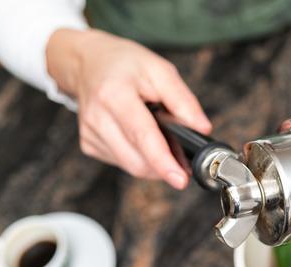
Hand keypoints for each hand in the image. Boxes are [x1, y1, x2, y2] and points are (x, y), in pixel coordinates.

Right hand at [46, 29, 210, 187]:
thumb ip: (183, 100)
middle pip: (137, 160)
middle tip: (182, 155)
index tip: (180, 180)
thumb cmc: (126, 65)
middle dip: (165, 165)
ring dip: (153, 162)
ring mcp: (90, 133)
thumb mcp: (160, 70)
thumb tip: (202, 128)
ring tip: (161, 139)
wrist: (89, 62)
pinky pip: (123, 162)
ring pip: (132, 166)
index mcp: (114, 94)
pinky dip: (139, 156)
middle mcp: (97, 117)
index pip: (142, 135)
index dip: (163, 161)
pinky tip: (140, 137)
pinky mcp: (88, 144)